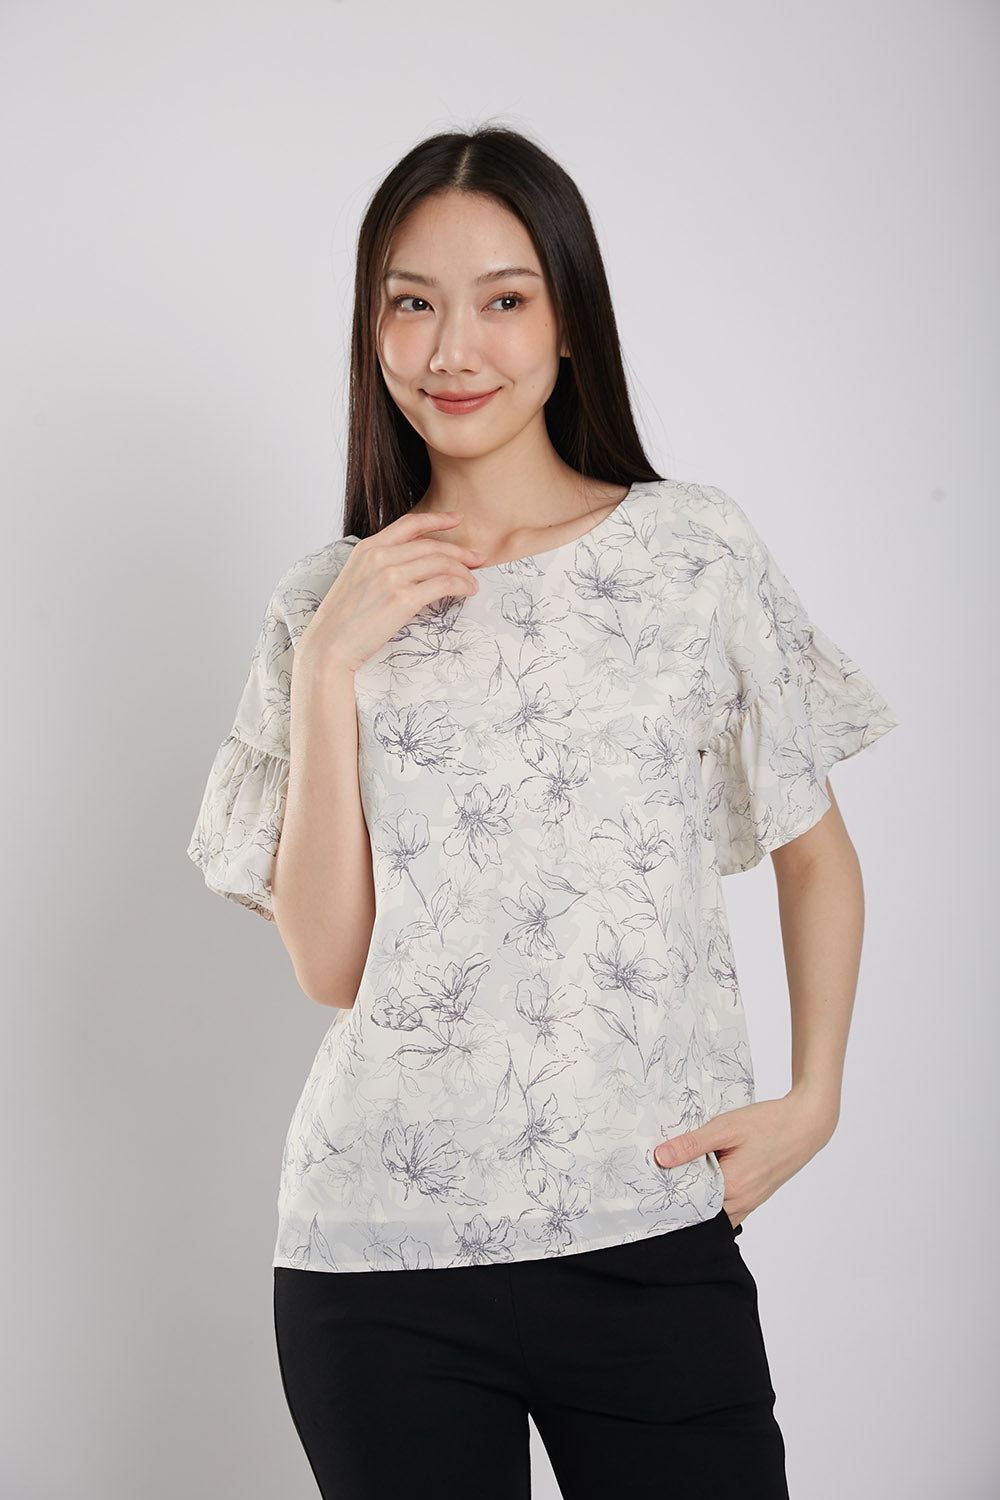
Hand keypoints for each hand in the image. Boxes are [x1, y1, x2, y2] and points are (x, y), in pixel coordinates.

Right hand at [297, 510, 483, 675]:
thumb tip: (410, 564)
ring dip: (464, 571)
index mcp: (367, 548)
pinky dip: (461, 585)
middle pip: (432, 545)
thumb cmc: (342, 621)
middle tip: (477, 558)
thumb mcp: (356, 580)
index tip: (457, 518)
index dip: (437, 519)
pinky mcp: (402, 599)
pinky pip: (443, 584)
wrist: (327, 647)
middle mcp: (380, 557)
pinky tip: (467, 591)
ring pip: (441, 562)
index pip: (409, 524)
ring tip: (473, 581)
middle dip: (460, 550)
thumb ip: (379, 566)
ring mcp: (391, 576)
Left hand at [652, 1091, 838, 1228]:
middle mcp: (740, 1203)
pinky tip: (707, 1175)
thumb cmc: (768, 1123)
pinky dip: (714, 1197)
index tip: (651, 1180)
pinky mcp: (755, 1197)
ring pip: (714, 1212)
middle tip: (661, 1177)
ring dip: (698, 1197)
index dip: (668, 1192)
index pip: (688, 1203)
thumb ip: (692, 1144)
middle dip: (681, 1197)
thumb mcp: (725, 1127)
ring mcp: (750, 1203)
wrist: (806, 1125)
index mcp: (730, 1188)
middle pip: (699, 1211)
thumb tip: (660, 1157)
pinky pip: (727, 1208)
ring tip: (682, 1175)